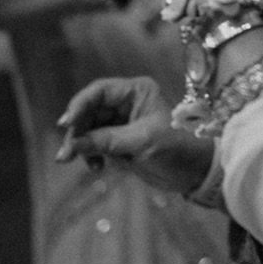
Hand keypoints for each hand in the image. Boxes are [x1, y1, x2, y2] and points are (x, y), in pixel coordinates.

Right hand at [57, 76, 214, 195]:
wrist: (196, 172)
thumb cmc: (177, 148)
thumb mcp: (142, 142)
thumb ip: (106, 141)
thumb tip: (72, 145)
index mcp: (137, 91)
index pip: (99, 92)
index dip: (79, 105)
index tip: (65, 124)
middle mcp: (127, 103)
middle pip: (89, 111)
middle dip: (77, 132)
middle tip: (65, 155)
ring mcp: (122, 123)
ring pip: (89, 129)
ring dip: (82, 146)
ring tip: (85, 165)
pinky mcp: (120, 142)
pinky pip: (96, 144)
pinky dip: (92, 155)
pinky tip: (98, 168)